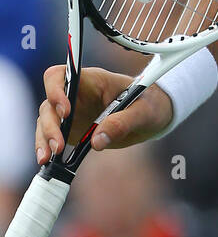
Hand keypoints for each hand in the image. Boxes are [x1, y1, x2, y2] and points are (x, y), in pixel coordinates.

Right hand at [35, 65, 173, 164]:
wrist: (155, 115)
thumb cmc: (151, 104)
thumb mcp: (144, 112)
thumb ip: (122, 123)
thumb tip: (97, 141)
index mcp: (93, 80)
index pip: (62, 75)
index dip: (56, 90)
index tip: (65, 111)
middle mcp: (77, 94)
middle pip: (50, 103)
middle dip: (50, 124)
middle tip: (59, 145)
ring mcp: (73, 112)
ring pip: (47, 121)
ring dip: (44, 139)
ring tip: (47, 158)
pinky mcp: (73, 129)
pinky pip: (53, 136)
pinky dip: (47, 148)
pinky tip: (47, 161)